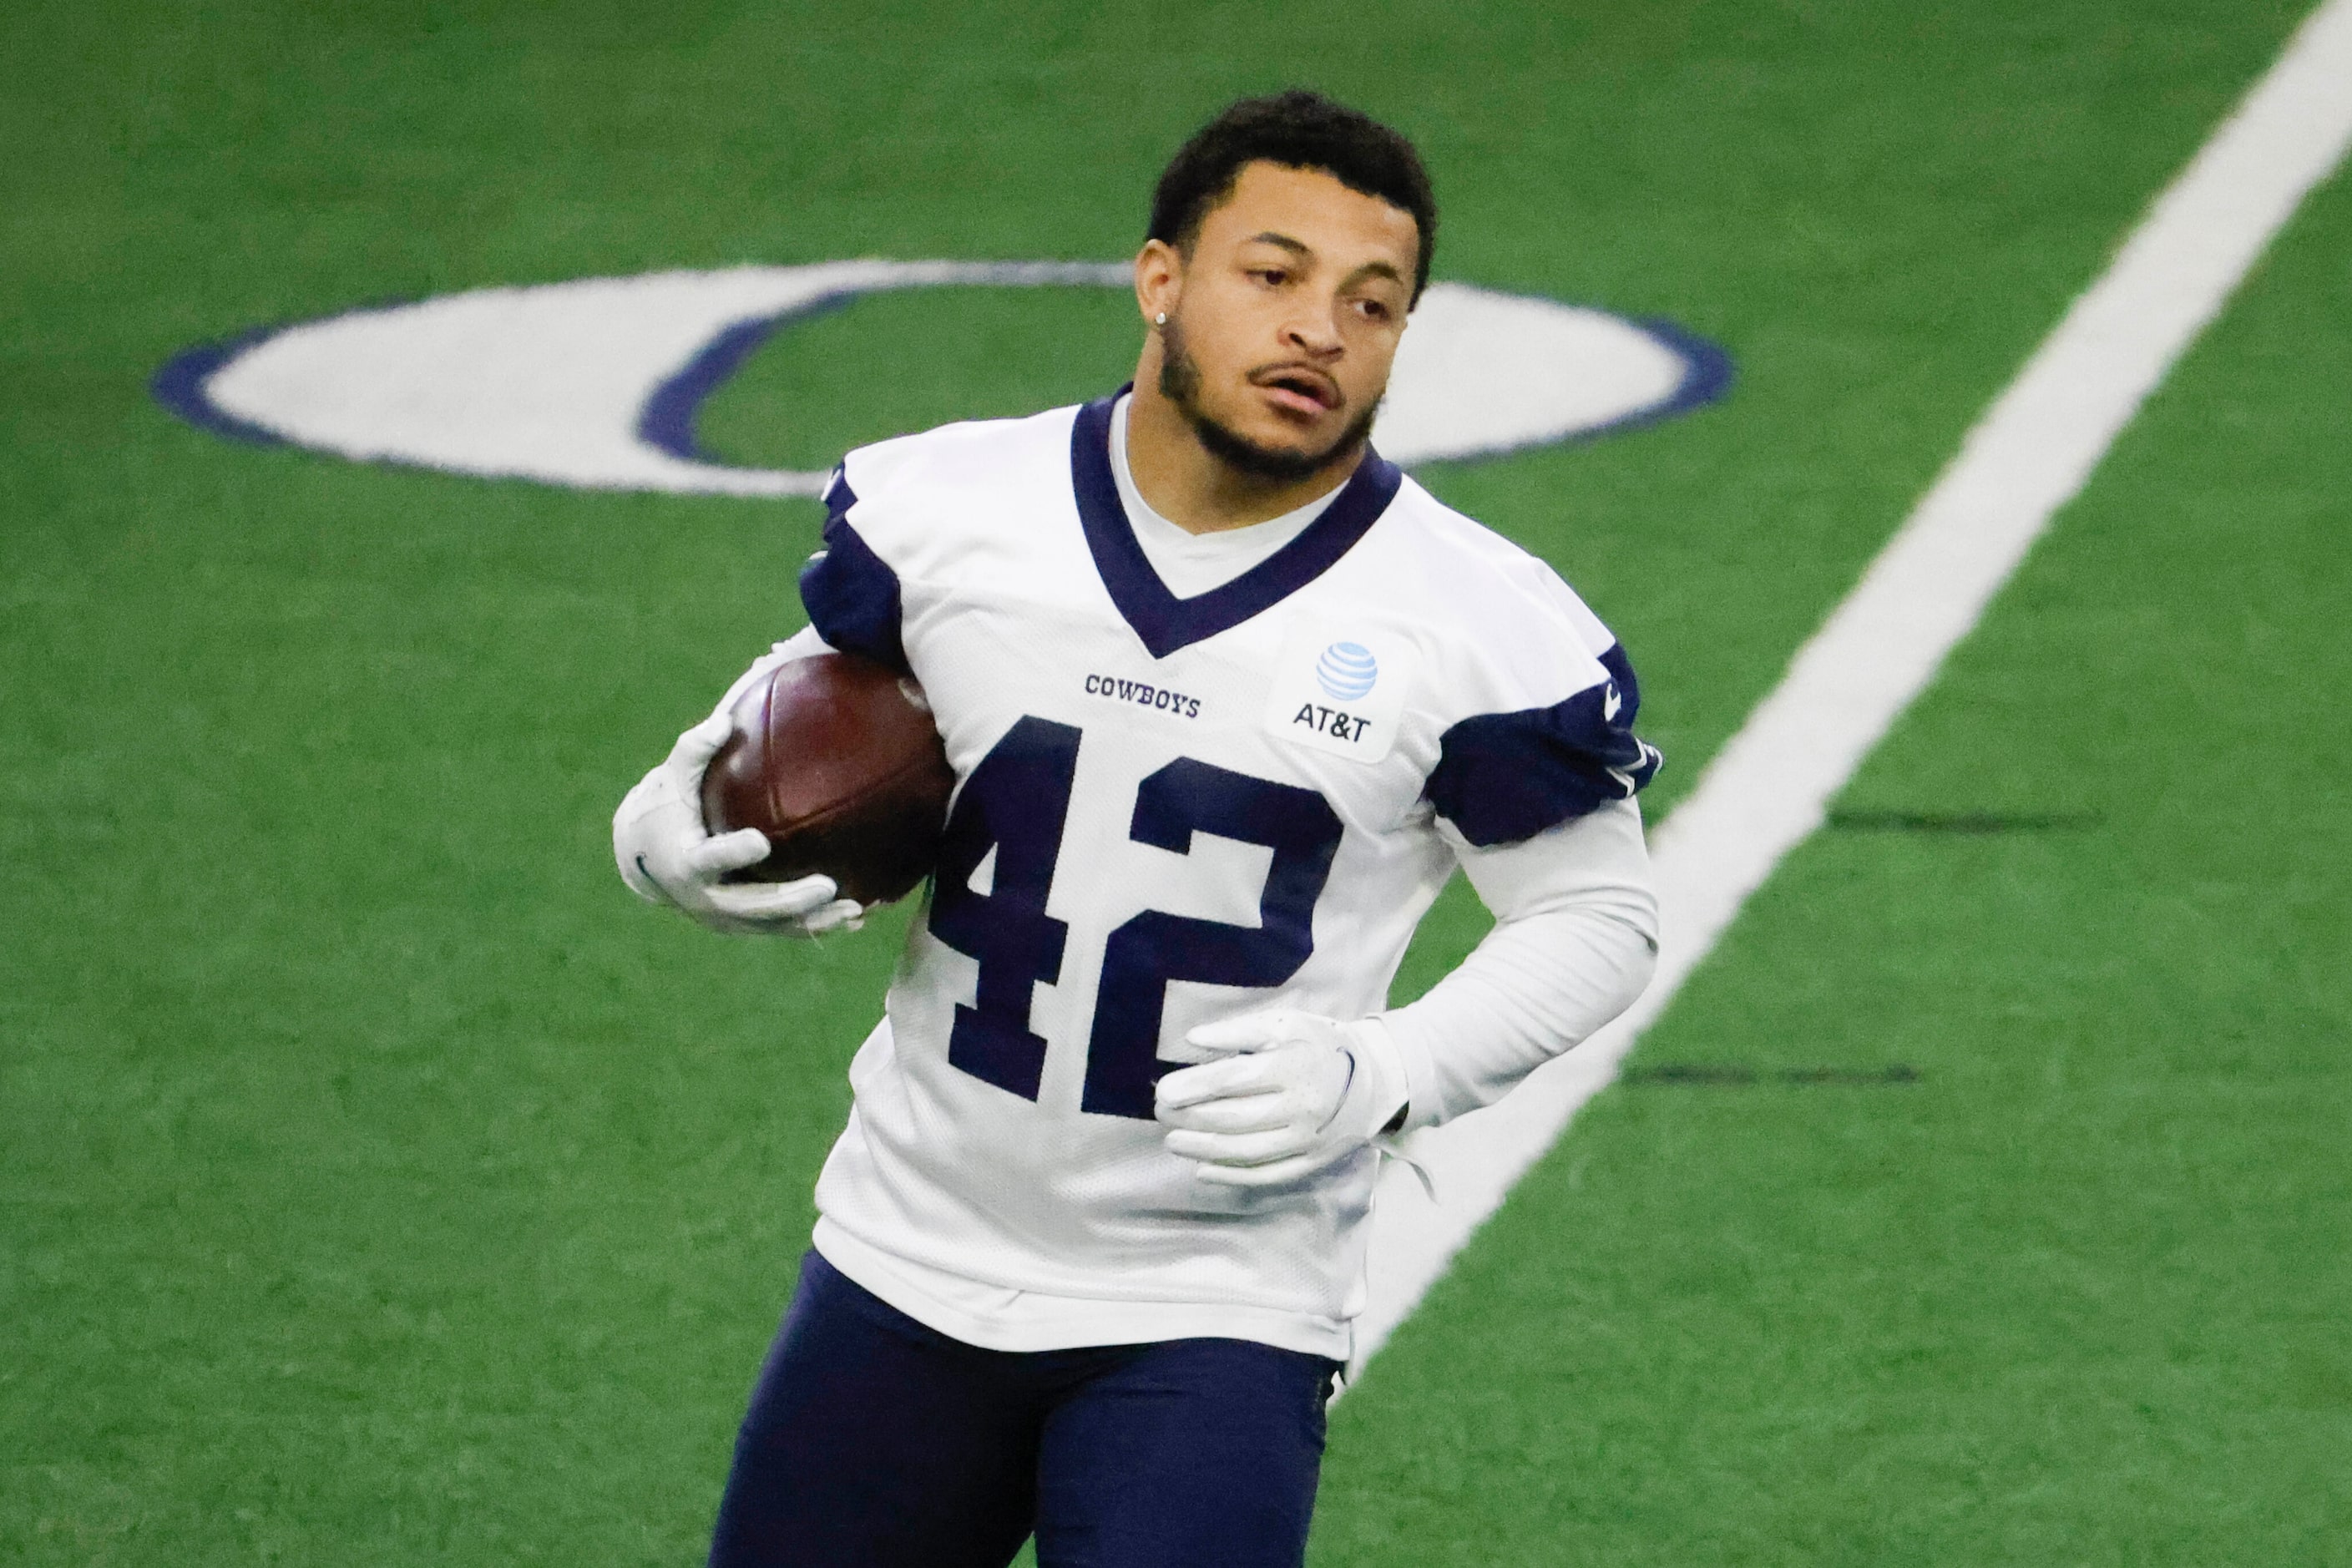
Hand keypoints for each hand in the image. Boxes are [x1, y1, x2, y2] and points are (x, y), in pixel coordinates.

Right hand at [612, 712, 865, 936]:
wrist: (645, 858)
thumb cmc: (667, 808)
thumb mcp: (672, 778)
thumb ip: (695, 750)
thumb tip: (724, 719)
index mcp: (687, 862)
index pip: (710, 860)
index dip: (733, 853)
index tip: (761, 842)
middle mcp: (706, 898)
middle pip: (750, 905)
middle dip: (789, 901)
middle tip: (827, 886)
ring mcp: (726, 918)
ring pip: (773, 925)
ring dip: (814, 921)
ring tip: (856, 911)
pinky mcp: (743, 925)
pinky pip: (784, 929)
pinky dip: (817, 926)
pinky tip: (856, 919)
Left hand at [1155, 1010, 1408, 1187]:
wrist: (1373, 1079)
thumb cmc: (1318, 1045)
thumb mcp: (1284, 1023)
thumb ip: (1239, 1032)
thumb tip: (1193, 1040)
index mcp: (1292, 1066)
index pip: (1232, 1080)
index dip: (1193, 1087)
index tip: (1163, 1091)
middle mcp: (1300, 1107)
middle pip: (1234, 1118)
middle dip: (1190, 1117)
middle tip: (1161, 1112)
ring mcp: (1306, 1140)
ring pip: (1245, 1152)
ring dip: (1202, 1149)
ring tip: (1173, 1141)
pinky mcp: (1311, 1162)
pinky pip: (1267, 1175)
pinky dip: (1231, 1177)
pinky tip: (1202, 1171)